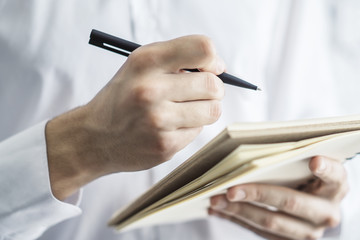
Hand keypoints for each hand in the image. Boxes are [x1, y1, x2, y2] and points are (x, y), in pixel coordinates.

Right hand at [46, 35, 225, 199]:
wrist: (95, 137)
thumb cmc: (123, 97)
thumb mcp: (139, 65)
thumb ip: (176, 58)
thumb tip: (218, 67)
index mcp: (145, 62)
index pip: (202, 49)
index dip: (213, 60)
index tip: (210, 68)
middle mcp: (150, 90)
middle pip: (213, 84)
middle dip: (212, 88)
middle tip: (199, 92)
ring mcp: (158, 120)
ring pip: (212, 110)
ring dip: (205, 109)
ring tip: (185, 109)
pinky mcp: (165, 145)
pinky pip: (198, 131)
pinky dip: (190, 127)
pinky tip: (170, 126)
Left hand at [209, 156, 348, 239]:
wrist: (310, 202)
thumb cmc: (303, 174)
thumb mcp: (305, 163)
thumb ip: (291, 155)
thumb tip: (248, 149)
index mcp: (335, 186)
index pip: (335, 176)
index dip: (326, 170)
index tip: (314, 161)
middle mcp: (326, 212)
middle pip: (290, 202)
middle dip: (257, 194)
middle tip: (231, 189)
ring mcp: (308, 231)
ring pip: (270, 222)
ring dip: (239, 210)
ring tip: (216, 200)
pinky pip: (259, 232)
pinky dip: (236, 218)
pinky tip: (218, 209)